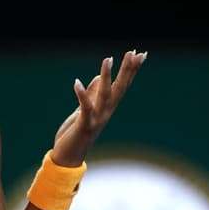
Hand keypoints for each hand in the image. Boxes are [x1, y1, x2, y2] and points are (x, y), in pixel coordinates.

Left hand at [51, 49, 146, 165]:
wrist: (68, 157)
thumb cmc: (75, 134)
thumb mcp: (83, 111)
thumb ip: (92, 95)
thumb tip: (99, 78)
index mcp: (106, 108)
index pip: (122, 85)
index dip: (131, 70)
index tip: (140, 53)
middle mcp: (105, 113)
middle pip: (120, 88)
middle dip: (127, 70)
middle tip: (134, 52)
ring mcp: (96, 119)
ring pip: (105, 95)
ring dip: (106, 76)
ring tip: (108, 58)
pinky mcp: (84, 125)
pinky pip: (84, 108)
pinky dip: (82, 95)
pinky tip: (77, 81)